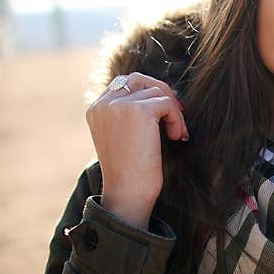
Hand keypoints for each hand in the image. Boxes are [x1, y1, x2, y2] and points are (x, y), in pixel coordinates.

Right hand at [85, 72, 187, 229]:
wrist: (127, 194)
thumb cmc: (130, 172)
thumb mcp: (123, 136)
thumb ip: (130, 113)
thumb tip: (161, 93)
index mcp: (96, 109)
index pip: (125, 84)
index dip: (149, 94)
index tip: (165, 114)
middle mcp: (103, 104)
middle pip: (139, 79)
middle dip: (162, 93)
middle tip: (177, 115)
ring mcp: (118, 105)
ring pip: (157, 92)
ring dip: (173, 112)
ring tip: (175, 135)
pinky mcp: (137, 110)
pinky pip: (167, 103)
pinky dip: (177, 119)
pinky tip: (175, 138)